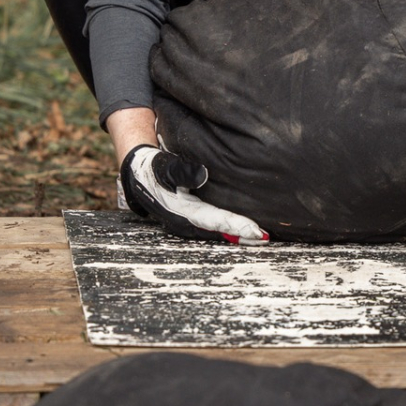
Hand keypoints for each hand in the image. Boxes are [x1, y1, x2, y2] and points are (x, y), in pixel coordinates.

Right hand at [120, 145, 268, 243]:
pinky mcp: (192, 219)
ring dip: (238, 236)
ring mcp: (189, 223)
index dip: (236, 226)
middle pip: (220, 232)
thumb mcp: (165, 167)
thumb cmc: (154, 169)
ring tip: (261, 238)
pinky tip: (245, 231)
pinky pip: (214, 227)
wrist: (139, 175)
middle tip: (266, 238)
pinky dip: (230, 230)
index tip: (256, 230)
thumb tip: (203, 174)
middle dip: (243, 236)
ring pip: (218, 232)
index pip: (215, 221)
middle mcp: (186, 223)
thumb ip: (182, 170)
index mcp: (181, 213)